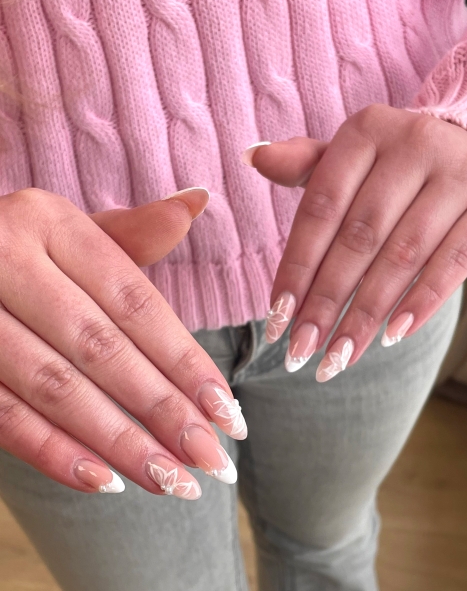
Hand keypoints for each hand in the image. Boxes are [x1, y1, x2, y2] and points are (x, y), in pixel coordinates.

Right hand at [0, 188, 244, 498]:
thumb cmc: (18, 245)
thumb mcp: (67, 229)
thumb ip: (132, 232)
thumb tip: (199, 201)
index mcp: (49, 222)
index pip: (135, 302)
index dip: (185, 360)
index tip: (228, 410)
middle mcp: (6, 259)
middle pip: (103, 349)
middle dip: (163, 411)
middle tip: (214, 460)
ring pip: (56, 388)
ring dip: (119, 443)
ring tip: (172, 481)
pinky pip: (2, 414)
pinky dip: (51, 452)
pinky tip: (103, 481)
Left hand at [245, 105, 466, 379]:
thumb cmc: (395, 161)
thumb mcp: (352, 154)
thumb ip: (305, 164)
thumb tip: (253, 157)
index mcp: (367, 132)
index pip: (320, 210)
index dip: (296, 267)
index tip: (275, 318)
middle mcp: (413, 145)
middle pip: (358, 239)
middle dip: (326, 302)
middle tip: (300, 351)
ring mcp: (459, 174)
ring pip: (403, 257)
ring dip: (366, 315)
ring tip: (337, 359)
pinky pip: (454, 262)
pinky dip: (422, 302)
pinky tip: (391, 338)